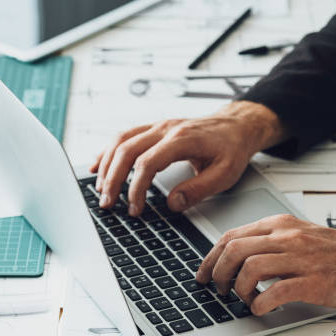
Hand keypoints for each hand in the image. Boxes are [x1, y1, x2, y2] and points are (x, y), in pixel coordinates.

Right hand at [90, 101, 285, 215]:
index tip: (135, 209)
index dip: (136, 188)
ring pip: (121, 141)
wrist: (237, 126)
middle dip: (113, 179)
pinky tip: (98, 165)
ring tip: (100, 189)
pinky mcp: (155, 128)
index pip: (147, 163)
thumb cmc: (232, 148)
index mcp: (182, 139)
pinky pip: (125, 136)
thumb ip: (198, 190)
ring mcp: (158, 126)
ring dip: (107, 165)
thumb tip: (172, 204)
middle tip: (107, 203)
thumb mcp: (224, 174)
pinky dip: (108, 151)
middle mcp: (166, 128)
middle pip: (126, 150)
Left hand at [196, 214, 335, 314]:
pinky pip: (275, 292)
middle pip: (235, 250)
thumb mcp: (302, 235)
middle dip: (217, 273)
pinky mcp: (314, 282)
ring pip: (250, 268)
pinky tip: (262, 309)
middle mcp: (289, 238)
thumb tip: (238, 257)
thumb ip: (272, 242)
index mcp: (282, 225)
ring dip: (238, 289)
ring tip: (243, 300)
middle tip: (218, 289)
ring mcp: (302, 259)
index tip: (203, 272)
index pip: (232, 235)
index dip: (210, 257)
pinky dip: (260, 304)